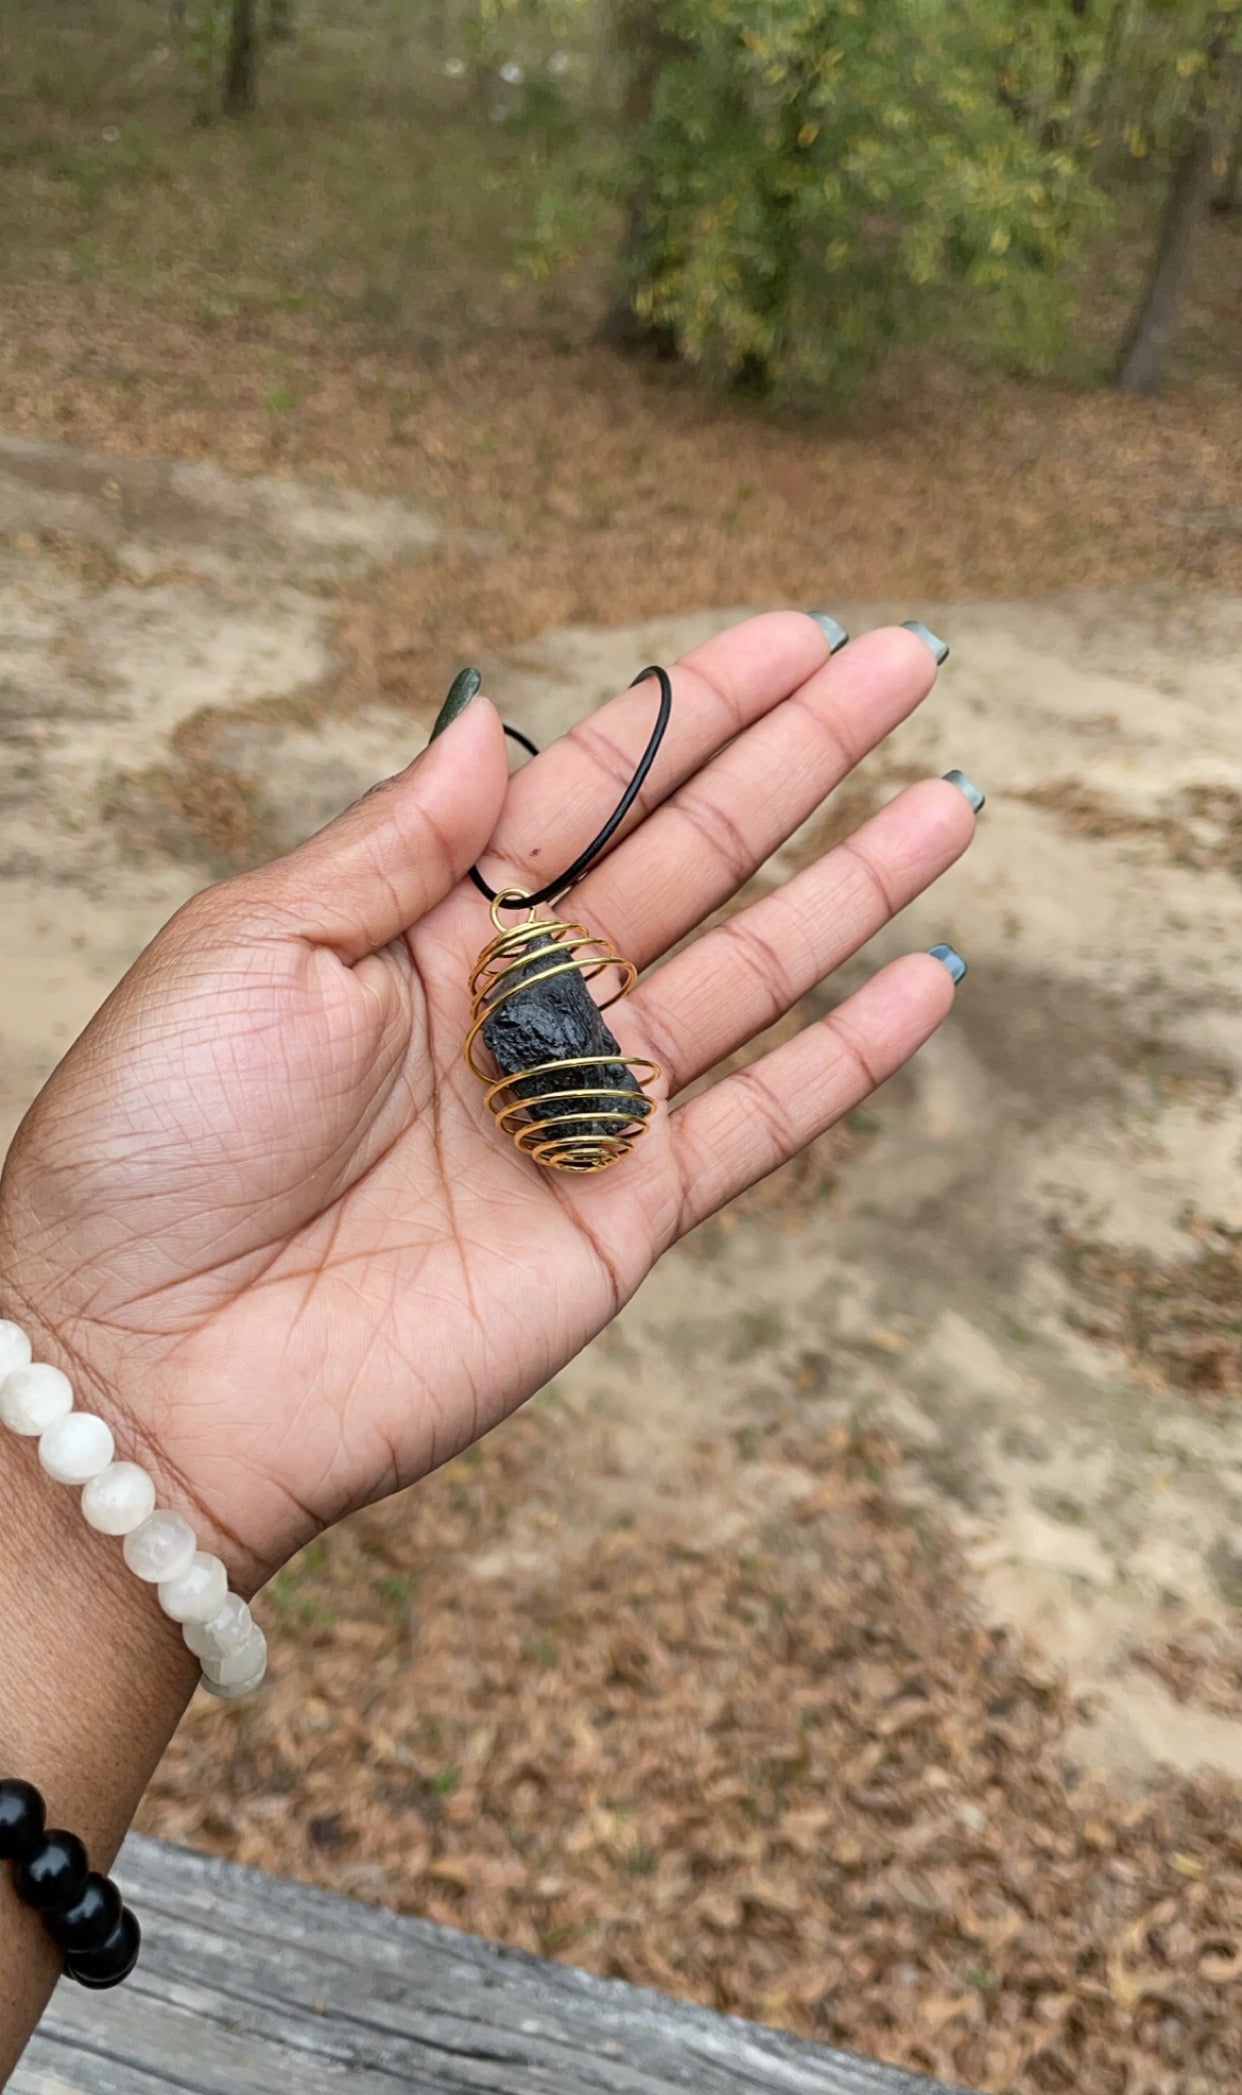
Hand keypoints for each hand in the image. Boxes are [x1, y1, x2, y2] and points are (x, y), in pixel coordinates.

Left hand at [0, 614, 974, 1589]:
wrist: (148, 1365)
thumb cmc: (153, 1144)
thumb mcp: (250, 948)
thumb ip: (393, 840)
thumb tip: (487, 715)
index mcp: (423, 920)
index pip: (590, 786)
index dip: (695, 707)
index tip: (796, 634)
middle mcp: (514, 1003)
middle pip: (692, 854)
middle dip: (803, 759)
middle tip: (909, 664)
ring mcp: (576, 1110)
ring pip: (750, 971)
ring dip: (852, 885)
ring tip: (949, 800)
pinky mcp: (618, 1218)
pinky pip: (760, 1122)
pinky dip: (846, 1056)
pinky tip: (924, 979)